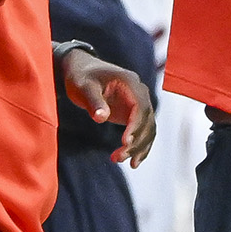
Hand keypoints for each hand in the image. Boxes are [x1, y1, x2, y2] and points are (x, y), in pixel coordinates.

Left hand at [62, 50, 157, 166]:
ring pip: (148, 129)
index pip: (140, 107)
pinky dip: (140, 147)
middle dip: (135, 142)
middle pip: (147, 121)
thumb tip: (101, 118)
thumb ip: (94, 101)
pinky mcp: (134, 113)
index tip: (125, 142)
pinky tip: (133, 162)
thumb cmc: (81, 76)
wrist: (82, 69)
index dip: (135, 126)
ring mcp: (139, 103)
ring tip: (120, 161)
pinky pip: (143, 132)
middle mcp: (140, 93)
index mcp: (130, 83)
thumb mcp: (83, 86)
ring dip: (138, 148)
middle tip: (117, 158)